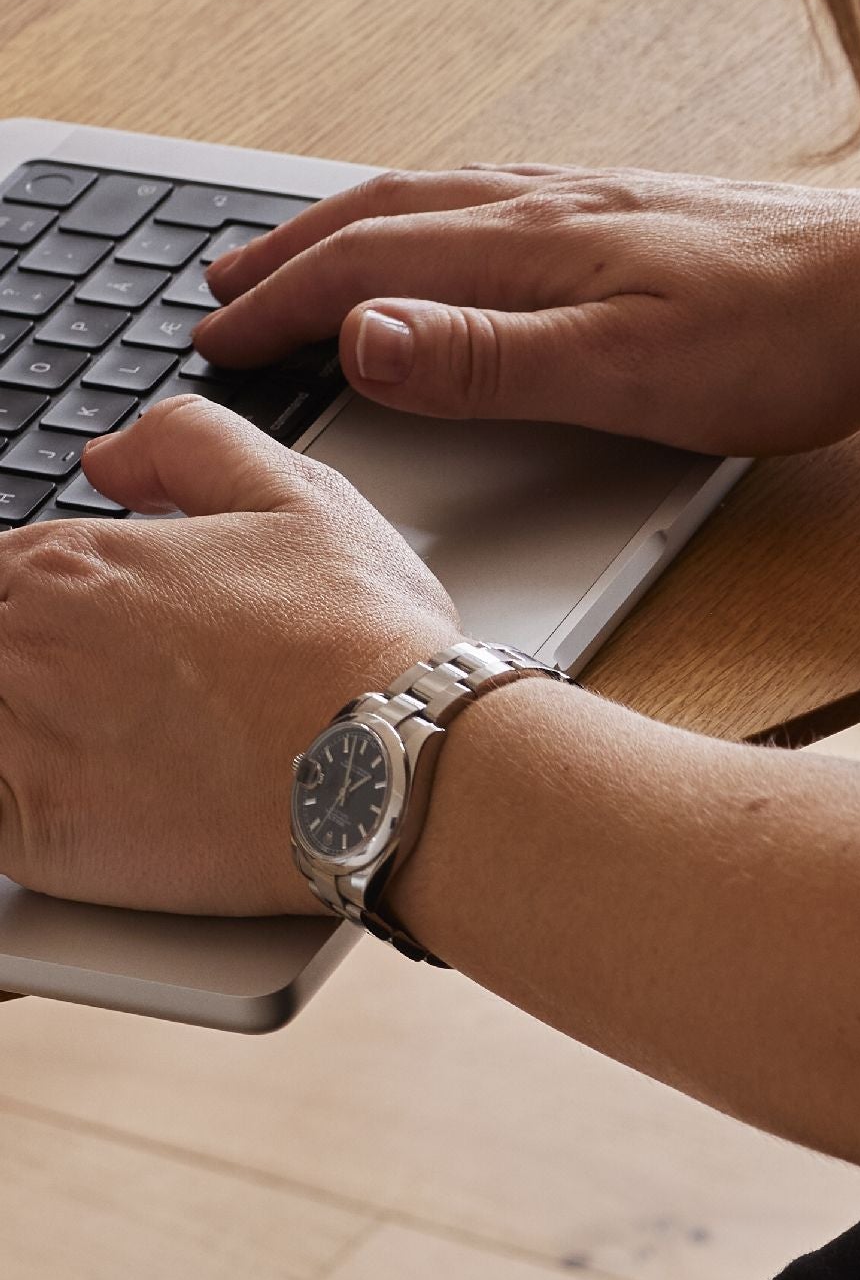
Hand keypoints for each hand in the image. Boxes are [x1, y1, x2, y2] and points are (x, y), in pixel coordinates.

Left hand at [0, 399, 455, 917]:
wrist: (400, 766)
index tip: (91, 665)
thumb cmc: (364, 647)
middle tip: (105, 720)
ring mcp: (26, 736)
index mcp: (70, 562)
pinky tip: (67, 814)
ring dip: (20, 742)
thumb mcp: (297, 497)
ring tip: (98, 766)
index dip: (36, 625)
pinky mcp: (37, 832)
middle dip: (26, 683)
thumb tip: (113, 458)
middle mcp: (29, 639)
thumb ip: (188, 447)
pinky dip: (10, 814)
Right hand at [192, 168, 859, 458]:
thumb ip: (492, 359)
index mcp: (533, 245)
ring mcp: (595, 199)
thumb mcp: (630, 376)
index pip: (370, 267)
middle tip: (218, 290)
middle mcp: (551, 203)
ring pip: (438, 199)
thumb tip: (362, 335)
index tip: (216, 341)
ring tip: (305, 254)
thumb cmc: (789, 342)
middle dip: (291, 253)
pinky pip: (496, 199)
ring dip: (354, 228)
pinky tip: (451, 236)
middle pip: (386, 216)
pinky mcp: (640, 211)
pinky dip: (433, 217)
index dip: (283, 305)